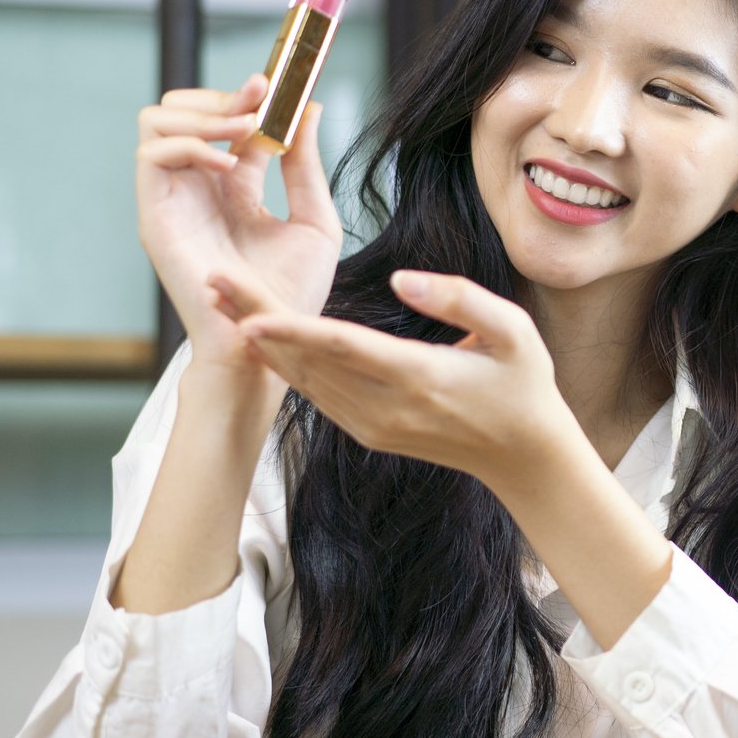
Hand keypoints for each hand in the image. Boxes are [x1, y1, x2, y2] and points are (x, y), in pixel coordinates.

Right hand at [136, 75, 342, 377]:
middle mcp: (198, 186)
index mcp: (235, 186)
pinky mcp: (155, 216)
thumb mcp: (314, 219)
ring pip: (156, 120)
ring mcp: (174, 198)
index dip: (251, 95)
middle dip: (219, 95)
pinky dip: (190, 147)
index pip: (230, 119)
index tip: (280, 82)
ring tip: (245, 130)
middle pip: (181, 107)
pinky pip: (151, 156)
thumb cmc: (293, 293)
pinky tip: (229, 170)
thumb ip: (306, 165)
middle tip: (259, 100)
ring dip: (203, 113)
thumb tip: (310, 108)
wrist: (271, 340)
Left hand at [206, 266, 578, 486]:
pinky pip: (316, 393)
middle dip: (256, 319)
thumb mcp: (515, 332)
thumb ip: (461, 299)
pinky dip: (285, 363)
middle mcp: (387, 408)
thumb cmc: (525, 386)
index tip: (249, 313)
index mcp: (422, 379)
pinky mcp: (367, 432)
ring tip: (223, 301)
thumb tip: (399, 278)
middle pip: (309, 359)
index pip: (345, 348)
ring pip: (304, 378)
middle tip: (212, 281)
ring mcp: (373, 425)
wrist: (524, 459)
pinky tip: (260, 337)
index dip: (293, 330)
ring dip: (262, 340)